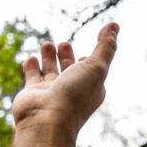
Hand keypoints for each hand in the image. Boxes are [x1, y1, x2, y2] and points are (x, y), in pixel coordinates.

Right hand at [12, 22, 118, 137]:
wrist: (46, 121)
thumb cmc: (75, 96)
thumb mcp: (97, 67)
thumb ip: (106, 46)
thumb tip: (115, 25)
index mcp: (90, 88)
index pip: (91, 72)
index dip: (90, 62)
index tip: (88, 54)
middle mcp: (71, 91)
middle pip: (69, 70)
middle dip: (67, 56)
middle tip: (63, 44)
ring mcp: (51, 93)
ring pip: (50, 72)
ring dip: (49, 57)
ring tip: (47, 44)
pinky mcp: (32, 94)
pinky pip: (32, 77)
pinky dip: (32, 67)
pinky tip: (31, 58)